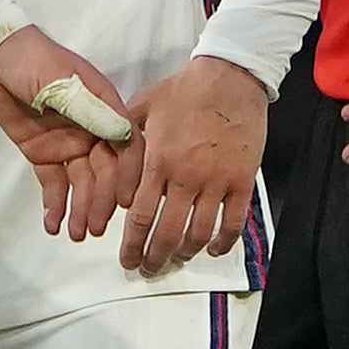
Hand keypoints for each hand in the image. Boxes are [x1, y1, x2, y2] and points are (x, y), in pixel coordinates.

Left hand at [0, 26, 137, 240]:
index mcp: (105, 110)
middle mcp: (92, 132)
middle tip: (93, 228)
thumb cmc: (35, 61)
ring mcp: (69, 144)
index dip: (129, 175)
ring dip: (81, 209)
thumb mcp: (62, 82)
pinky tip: (53, 225)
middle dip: (101, 201)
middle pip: (106, 172)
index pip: (128, 147)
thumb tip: (124, 135)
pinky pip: (54, 183)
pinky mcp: (43, 154)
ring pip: (82, 183)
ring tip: (75, 234)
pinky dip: (55, 205)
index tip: (125, 201)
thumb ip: (89, 110)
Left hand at [118, 55, 270, 273]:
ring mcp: (217, 181)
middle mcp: (186, 178)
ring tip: (175, 260)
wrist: (230, 78)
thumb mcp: (142, 107)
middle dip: (155, 258)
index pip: (140, 216)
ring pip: (200, 232)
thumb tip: (106, 156)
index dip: (132, 244)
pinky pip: (234, 221)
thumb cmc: (183, 90)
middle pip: (168, 232)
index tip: (127, 260)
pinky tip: (213, 249)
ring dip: (186, 253)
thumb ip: (122, 134)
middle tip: (147, 270)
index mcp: (157, 162)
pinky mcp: (243, 180)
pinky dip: (224, 241)